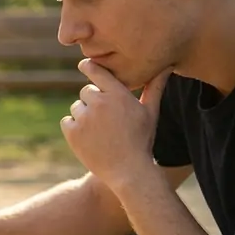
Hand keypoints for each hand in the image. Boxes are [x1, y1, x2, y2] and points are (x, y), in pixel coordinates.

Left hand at [60, 59, 170, 186]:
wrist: (128, 170)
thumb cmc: (142, 139)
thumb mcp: (150, 112)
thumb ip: (155, 87)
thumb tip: (167, 66)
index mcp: (118, 94)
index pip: (96, 71)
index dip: (89, 66)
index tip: (84, 64)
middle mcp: (99, 103)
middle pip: (86, 91)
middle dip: (93, 100)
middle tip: (106, 118)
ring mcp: (84, 118)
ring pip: (76, 107)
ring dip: (84, 115)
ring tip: (100, 131)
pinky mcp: (72, 133)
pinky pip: (66, 121)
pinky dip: (74, 128)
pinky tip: (89, 137)